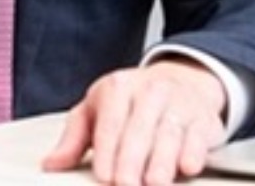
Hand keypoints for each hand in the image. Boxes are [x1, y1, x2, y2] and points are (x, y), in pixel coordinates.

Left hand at [42, 58, 226, 184]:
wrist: (181, 80)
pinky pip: (199, 135)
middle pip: (139, 130)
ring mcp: (179, 103)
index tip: (104, 176)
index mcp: (118, 88)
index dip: (107, 151)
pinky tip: (188, 168)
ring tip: (155, 183)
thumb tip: (51, 164)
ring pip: (169, 133)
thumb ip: (74, 139)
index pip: (111, 123)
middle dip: (132, 160)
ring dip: (162, 160)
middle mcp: (150, 92)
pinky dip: (194, 152)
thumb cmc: (131, 101)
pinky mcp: (203, 118)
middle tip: (126, 185)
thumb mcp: (97, 110)